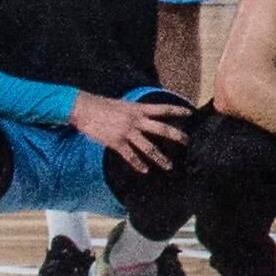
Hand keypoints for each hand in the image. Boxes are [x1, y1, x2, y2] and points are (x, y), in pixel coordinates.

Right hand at [69, 93, 186, 172]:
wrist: (85, 108)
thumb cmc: (102, 105)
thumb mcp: (123, 104)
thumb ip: (135, 112)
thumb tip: (143, 116)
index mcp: (138, 109)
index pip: (162, 109)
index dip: (177, 110)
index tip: (190, 113)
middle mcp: (136, 120)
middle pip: (161, 129)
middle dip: (177, 136)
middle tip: (188, 142)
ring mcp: (127, 131)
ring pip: (148, 147)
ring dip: (160, 158)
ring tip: (169, 166)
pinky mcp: (116, 142)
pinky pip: (130, 155)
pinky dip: (138, 164)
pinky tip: (144, 170)